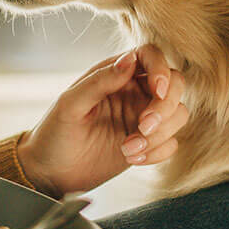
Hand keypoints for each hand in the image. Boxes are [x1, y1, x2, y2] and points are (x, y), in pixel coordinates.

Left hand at [16, 45, 188, 195]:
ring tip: (128, 149)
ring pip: (177, 114)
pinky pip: (172, 142)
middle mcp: (133, 91)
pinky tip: (133, 158)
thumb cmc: (54, 133)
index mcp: (114, 74)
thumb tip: (129, 60)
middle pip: (175, 84)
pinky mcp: (148, 143)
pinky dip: (158, 152)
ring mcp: (142, 117)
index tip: (158, 90)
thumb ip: (99, 81)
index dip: (161, 69)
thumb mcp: (70, 104)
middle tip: (143, 126)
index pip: (150, 55)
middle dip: (165, 107)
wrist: (50, 172)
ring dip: (160, 134)